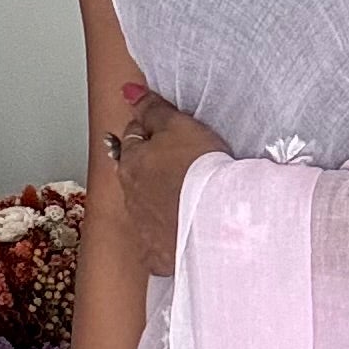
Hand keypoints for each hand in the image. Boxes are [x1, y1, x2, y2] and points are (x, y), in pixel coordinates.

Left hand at [113, 86, 229, 274]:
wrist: (220, 222)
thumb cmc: (202, 171)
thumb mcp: (179, 127)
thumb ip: (152, 109)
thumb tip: (128, 91)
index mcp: (131, 161)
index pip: (134, 138)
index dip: (152, 133)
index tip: (170, 136)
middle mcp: (130, 196)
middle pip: (136, 175)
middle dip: (151, 170)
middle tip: (180, 168)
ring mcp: (142, 228)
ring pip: (145, 209)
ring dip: (159, 203)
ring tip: (186, 201)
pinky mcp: (158, 256)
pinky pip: (157, 246)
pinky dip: (167, 238)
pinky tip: (185, 233)